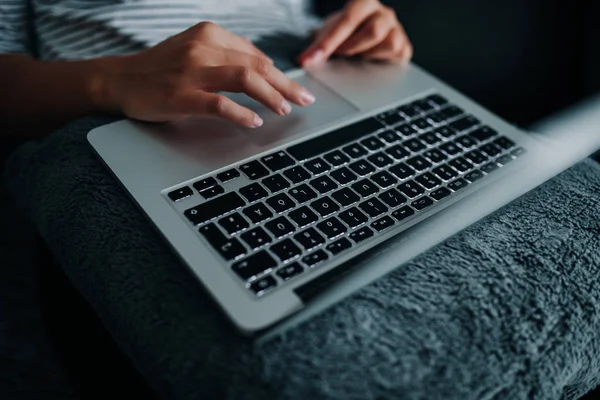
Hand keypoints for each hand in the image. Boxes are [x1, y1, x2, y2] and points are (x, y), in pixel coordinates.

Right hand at [96, 22, 314, 127]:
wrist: (118, 79)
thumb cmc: (160, 68)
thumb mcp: (195, 50)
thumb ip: (227, 55)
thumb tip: (264, 66)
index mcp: (209, 34)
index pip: (254, 54)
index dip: (279, 73)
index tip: (295, 88)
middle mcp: (202, 48)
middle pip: (256, 65)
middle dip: (285, 84)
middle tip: (304, 100)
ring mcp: (191, 71)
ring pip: (243, 79)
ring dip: (270, 95)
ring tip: (284, 109)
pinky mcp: (180, 95)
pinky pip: (218, 103)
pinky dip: (240, 113)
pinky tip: (253, 121)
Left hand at [299, 0, 411, 65]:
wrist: (357, 34)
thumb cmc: (343, 32)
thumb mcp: (327, 32)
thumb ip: (317, 44)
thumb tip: (306, 61)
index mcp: (364, 2)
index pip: (347, 21)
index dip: (328, 43)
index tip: (311, 59)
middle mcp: (383, 13)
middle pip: (374, 31)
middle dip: (352, 48)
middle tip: (340, 54)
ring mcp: (396, 29)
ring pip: (390, 43)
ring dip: (369, 55)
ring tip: (358, 56)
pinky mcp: (404, 46)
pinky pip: (398, 55)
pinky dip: (382, 61)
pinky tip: (371, 61)